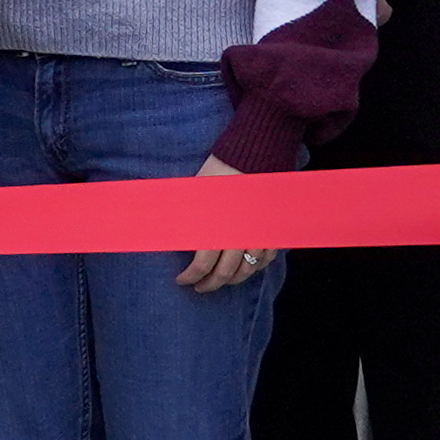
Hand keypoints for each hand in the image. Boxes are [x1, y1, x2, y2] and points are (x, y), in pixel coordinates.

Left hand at [173, 156, 272, 293]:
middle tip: (200, 287)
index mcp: (216, 226)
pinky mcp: (272, 227)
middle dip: (210, 284)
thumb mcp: (194, 192)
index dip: (190, 277)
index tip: (181, 280)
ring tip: (221, 281)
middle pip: (225, 273)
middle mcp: (239, 234)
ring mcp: (258, 232)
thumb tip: (167, 233)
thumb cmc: (218, 169)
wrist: (252, 152)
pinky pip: (267, 257)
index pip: (202, 264)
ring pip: (248, 269)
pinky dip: (257, 267)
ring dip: (233, 280)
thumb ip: (183, 217)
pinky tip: (246, 269)